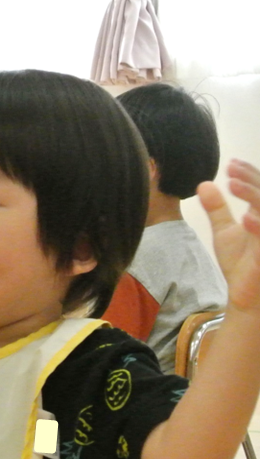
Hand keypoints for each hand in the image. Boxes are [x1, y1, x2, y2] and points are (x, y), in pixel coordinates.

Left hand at [200, 160, 259, 312]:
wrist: (246, 294)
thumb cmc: (242, 263)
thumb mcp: (225, 231)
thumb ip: (217, 208)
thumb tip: (204, 184)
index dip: (249, 174)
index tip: (231, 164)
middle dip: (252, 181)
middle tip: (232, 170)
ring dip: (254, 196)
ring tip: (233, 185)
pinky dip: (258, 226)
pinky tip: (246, 217)